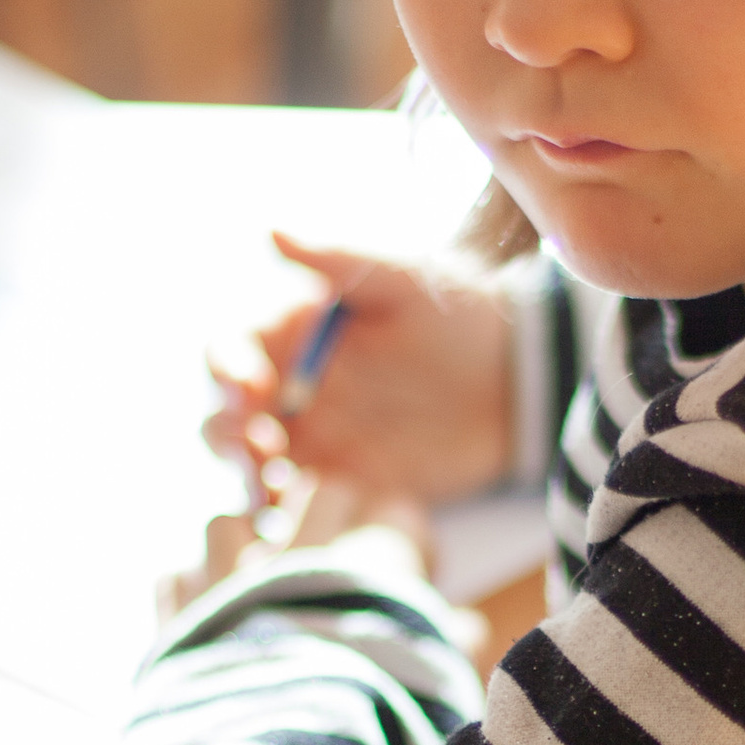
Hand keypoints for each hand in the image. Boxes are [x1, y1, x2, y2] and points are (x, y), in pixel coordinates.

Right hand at [208, 234, 514, 510]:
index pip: (231, 350)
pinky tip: (299, 514)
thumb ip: (337, 259)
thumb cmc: (459, 314)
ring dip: (247, 477)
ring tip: (272, 484)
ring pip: (250, 465)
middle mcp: (290, 389)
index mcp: (291, 335)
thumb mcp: (401, 279)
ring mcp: (314, 441)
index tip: (250, 388)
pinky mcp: (344, 483)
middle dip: (228, 433)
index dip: (226, 369)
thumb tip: (272, 230)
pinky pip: (295, 505)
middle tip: (261, 447)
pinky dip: (284, 513)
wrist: (518, 379)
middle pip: (226, 416)